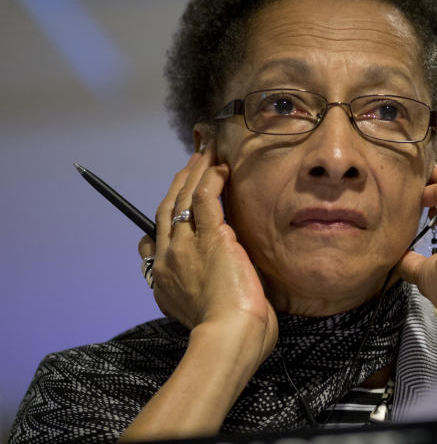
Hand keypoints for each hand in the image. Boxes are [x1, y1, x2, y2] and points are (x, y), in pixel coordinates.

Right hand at [138, 142, 277, 364]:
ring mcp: (187, 245)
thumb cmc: (228, 336)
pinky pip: (206, 198)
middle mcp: (169, 258)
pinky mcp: (213, 236)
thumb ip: (201, 298)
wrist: (229, 337)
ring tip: (204, 153)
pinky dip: (211, 179)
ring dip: (193, 172)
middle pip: (167, 211)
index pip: (154, 242)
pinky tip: (219, 166)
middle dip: (178, 184)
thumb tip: (219, 291)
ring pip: (184, 198)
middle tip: (189, 164)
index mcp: (164, 281)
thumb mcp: (202, 318)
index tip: (171, 204)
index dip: (162, 219)